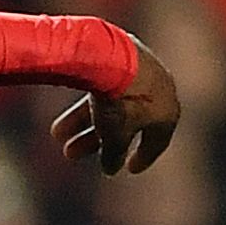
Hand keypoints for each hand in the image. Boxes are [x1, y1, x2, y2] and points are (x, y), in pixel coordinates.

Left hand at [54, 40, 183, 175]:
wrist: (111, 57)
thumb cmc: (120, 101)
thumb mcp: (116, 134)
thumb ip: (114, 153)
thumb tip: (110, 168)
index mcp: (168, 112)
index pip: (157, 141)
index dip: (142, 157)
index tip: (128, 169)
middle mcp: (160, 90)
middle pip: (125, 122)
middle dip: (94, 140)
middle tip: (71, 153)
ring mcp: (143, 71)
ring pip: (111, 103)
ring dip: (83, 122)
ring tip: (57, 134)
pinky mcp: (125, 55)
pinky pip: (106, 86)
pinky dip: (87, 103)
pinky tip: (64, 115)